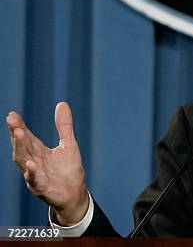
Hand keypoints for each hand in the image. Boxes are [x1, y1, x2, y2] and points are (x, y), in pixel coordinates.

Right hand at [6, 102, 88, 225]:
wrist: (75, 193)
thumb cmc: (68, 169)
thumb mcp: (68, 143)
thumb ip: (64, 125)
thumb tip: (62, 103)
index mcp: (38, 151)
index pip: (26, 137)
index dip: (19, 126)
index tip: (12, 114)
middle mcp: (33, 162)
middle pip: (22, 146)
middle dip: (17, 134)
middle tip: (12, 120)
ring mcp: (36, 175)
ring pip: (24, 161)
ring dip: (20, 148)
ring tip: (18, 134)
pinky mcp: (43, 188)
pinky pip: (35, 180)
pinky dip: (32, 173)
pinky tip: (30, 164)